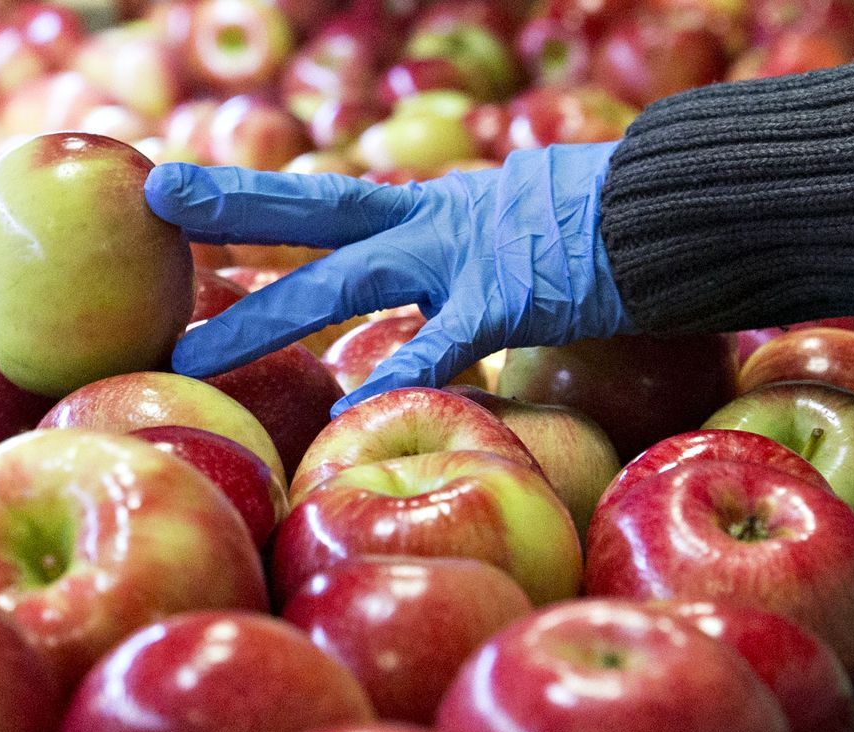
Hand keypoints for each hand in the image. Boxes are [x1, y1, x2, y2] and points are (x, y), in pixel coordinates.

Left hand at [145, 142, 636, 412]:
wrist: (699, 203)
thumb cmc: (620, 231)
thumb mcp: (526, 236)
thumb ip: (472, 270)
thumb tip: (448, 308)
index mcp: (435, 208)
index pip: (328, 205)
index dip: (256, 197)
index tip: (182, 194)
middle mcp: (435, 219)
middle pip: (313, 211)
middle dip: (230, 207)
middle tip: (155, 199)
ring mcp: (467, 253)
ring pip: (345, 279)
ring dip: (265, 317)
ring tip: (193, 357)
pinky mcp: (512, 295)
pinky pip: (443, 345)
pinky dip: (396, 378)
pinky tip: (347, 415)